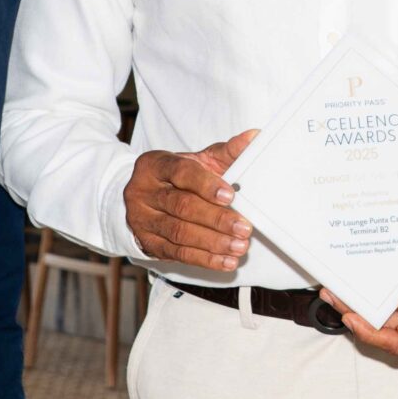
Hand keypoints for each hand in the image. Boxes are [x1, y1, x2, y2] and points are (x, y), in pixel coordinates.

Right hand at [122, 130, 256, 273]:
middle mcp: (143, 191)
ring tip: (238, 246)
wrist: (146, 198)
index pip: (181, 172)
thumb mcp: (198, 160)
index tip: (230, 195)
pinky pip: (178, 253)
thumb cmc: (177, 177)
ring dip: (213, 242)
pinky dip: (205, 259)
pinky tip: (225, 260)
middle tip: (243, 227)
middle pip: (182, 206)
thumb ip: (226, 151)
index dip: (206, 184)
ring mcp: (142, 219)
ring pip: (180, 233)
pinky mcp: (148, 243)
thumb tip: (254, 137)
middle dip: (216, 219)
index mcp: (155, 164)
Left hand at [323, 219, 397, 357]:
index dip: (371, 334)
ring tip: (337, 290)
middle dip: (358, 318)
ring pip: (387, 323)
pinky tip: (357, 286)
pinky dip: (373, 301)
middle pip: (388, 334)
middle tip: (333, 295)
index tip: (350, 316)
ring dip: (362, 309)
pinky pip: (393, 311)